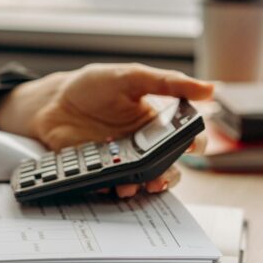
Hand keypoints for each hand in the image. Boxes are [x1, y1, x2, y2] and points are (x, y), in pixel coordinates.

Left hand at [0, 63, 213, 196]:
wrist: (52, 101)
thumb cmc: (93, 85)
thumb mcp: (131, 76)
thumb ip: (167, 82)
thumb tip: (209, 88)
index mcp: (157, 122)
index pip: (186, 137)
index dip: (194, 144)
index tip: (191, 146)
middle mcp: (143, 144)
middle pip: (168, 166)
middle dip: (168, 175)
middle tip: (160, 176)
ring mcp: (121, 159)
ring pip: (143, 180)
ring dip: (142, 185)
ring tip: (133, 185)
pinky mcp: (99, 170)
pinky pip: (111, 184)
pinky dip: (111, 186)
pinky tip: (108, 183)